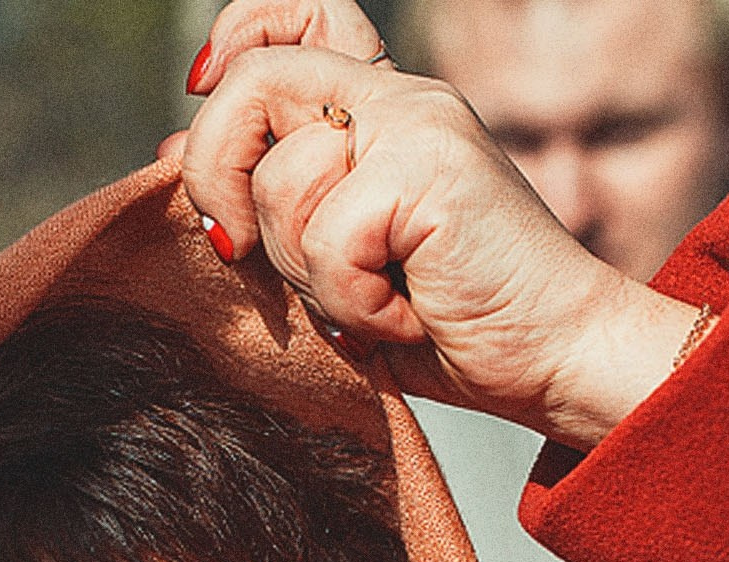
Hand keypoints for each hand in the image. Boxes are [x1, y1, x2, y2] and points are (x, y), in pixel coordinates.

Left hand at [171, 0, 701, 450]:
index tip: (204, 97)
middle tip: (240, 248)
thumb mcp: (340, 264)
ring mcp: (421, 126)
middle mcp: (404, 101)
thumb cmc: (462, 326)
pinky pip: (330, 236)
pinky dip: (352, 301)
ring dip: (306, 271)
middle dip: (216, 174)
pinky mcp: (432, 170)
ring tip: (371, 303)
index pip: (302, 13)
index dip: (237, 39)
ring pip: (284, 176)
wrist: (561, 360)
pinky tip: (404, 318)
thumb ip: (269, 203)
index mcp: (385, 113)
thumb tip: (168, 149)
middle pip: (253, 79)